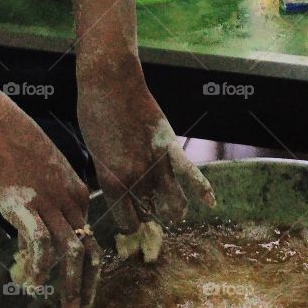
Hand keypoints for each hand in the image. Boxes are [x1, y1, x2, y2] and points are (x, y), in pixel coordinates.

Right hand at [0, 101, 100, 307]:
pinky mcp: (26, 205)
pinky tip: (33, 284)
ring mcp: (49, 204)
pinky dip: (40, 266)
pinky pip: (40, 242)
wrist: (1, 126)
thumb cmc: (18, 151)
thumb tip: (33, 247)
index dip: (86, 269)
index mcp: (78, 196)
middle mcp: (70, 203)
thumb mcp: (42, 182)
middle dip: (88, 286)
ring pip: (70, 251)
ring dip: (71, 285)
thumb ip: (43, 213)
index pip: (89, 238)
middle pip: (88, 250)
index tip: (80, 290)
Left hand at [76, 57, 214, 234]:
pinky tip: (211, 202)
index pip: (127, 222)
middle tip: (151, 213)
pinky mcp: (170, 147)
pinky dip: (203, 189)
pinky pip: (191, 174)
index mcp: (111, 182)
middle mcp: (135, 179)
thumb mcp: (96, 151)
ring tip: (175, 212)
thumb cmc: (95, 113)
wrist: (109, 83)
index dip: (131, 224)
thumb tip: (123, 189)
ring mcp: (155, 164)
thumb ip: (111, 173)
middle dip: (150, 218)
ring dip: (175, 211)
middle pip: (149, 215)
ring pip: (173, 203)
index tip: (132, 220)